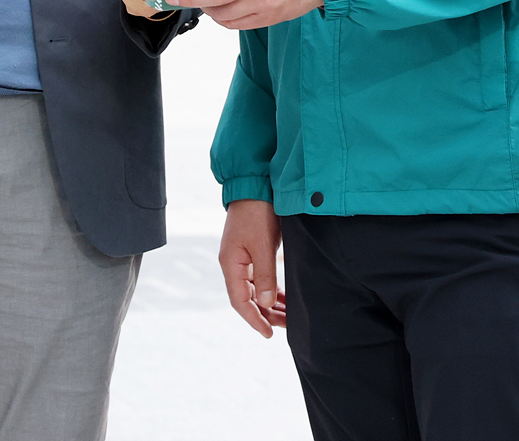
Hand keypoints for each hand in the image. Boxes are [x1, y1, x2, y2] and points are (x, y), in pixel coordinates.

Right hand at [218, 199, 285, 336]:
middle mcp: (233, 264)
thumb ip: (265, 275)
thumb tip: (266, 303)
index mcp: (231, 264)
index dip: (254, 319)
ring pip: (254, 289)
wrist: (255, 185)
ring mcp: (241, 257)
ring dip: (269, 302)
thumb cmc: (257, 213)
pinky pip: (259, 277)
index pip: (240, 302)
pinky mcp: (250, 250)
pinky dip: (270, 288)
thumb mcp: (263, 246)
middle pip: (247, 298)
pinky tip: (282, 296)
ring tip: (287, 314)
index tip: (268, 333)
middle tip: (285, 326)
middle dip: (266, 314)